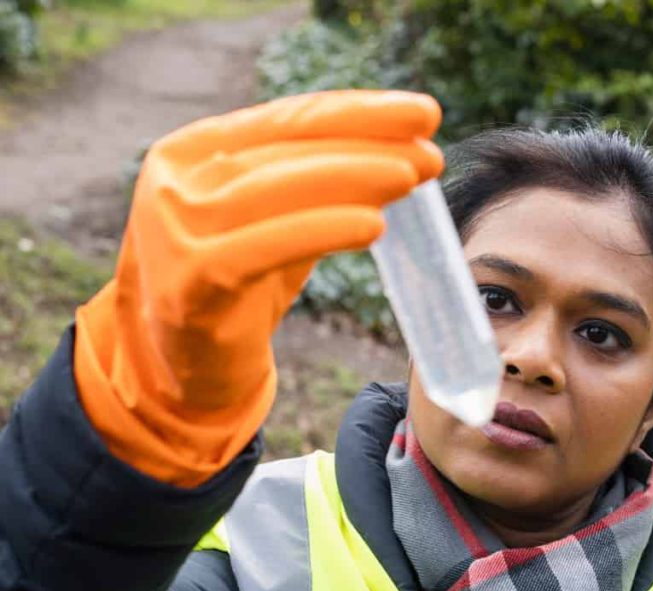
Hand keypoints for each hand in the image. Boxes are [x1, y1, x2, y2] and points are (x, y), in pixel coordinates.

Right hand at [74, 91, 442, 485]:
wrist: (184, 369)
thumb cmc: (240, 288)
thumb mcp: (278, 223)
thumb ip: (322, 187)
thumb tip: (410, 153)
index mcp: (194, 151)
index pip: (288, 118)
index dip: (360, 112)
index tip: (425, 113)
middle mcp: (175, 181)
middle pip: (285, 148)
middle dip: (366, 143)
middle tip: (430, 151)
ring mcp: (174, 230)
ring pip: (273, 188)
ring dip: (351, 178)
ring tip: (409, 178)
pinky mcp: (189, 282)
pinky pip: (263, 247)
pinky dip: (322, 230)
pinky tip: (374, 226)